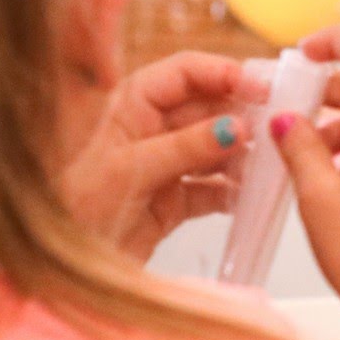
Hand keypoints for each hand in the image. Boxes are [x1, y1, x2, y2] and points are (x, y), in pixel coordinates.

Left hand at [60, 52, 252, 262]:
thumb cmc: (77, 209)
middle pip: (211, 108)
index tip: (262, 88)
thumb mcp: (132, 170)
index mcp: (133, 104)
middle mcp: (154, 128)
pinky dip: (236, 193)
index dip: (225, 73)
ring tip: (271, 165)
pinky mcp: (178, 199)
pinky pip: (217, 188)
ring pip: (220, 148)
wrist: (60, 267)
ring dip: (245, 157)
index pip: (187, 72)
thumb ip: (187, 147)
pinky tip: (253, 198)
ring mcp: (169, 164)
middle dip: (245, 116)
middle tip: (279, 127)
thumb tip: (238, 127)